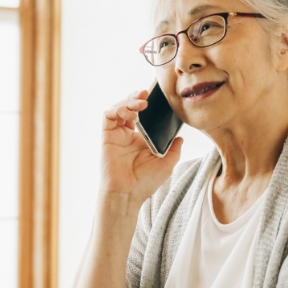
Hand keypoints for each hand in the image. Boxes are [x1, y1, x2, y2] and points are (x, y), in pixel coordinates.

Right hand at [99, 89, 183, 208]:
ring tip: (141, 102)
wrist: (127, 194)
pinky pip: (108, 116)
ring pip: (118, 108)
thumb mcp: (166, 164)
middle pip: (130, 107)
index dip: (148, 104)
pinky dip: (118, 109)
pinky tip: (130, 112)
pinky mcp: (107, 136)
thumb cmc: (144, 183)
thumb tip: (180, 137)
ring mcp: (116, 135)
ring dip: (129, 100)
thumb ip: (174, 149)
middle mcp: (128, 135)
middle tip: (147, 93)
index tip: (159, 97)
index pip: (144, 116)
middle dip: (137, 97)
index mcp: (141, 140)